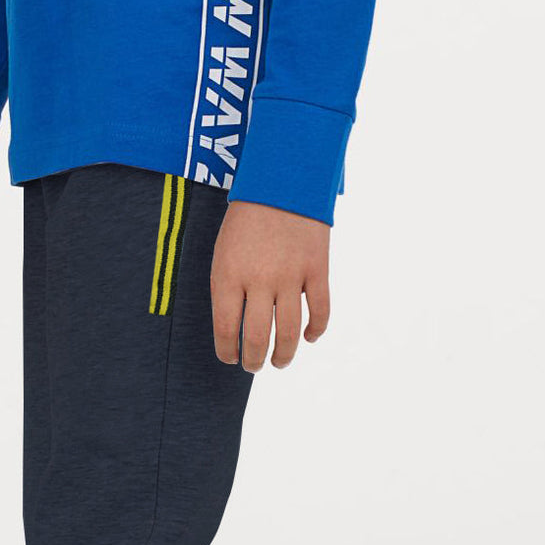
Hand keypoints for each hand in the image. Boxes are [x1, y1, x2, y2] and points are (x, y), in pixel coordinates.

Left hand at [211, 201, 330, 371]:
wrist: (283, 178)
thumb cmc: (247, 220)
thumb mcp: (224, 252)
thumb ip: (228, 289)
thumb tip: (236, 329)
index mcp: (229, 275)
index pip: (227, 330)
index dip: (227, 352)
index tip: (230, 358)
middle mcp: (260, 280)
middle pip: (257, 338)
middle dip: (254, 361)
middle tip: (254, 366)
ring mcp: (292, 276)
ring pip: (289, 333)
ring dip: (283, 355)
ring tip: (279, 362)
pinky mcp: (318, 269)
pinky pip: (320, 312)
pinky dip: (316, 330)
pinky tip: (309, 337)